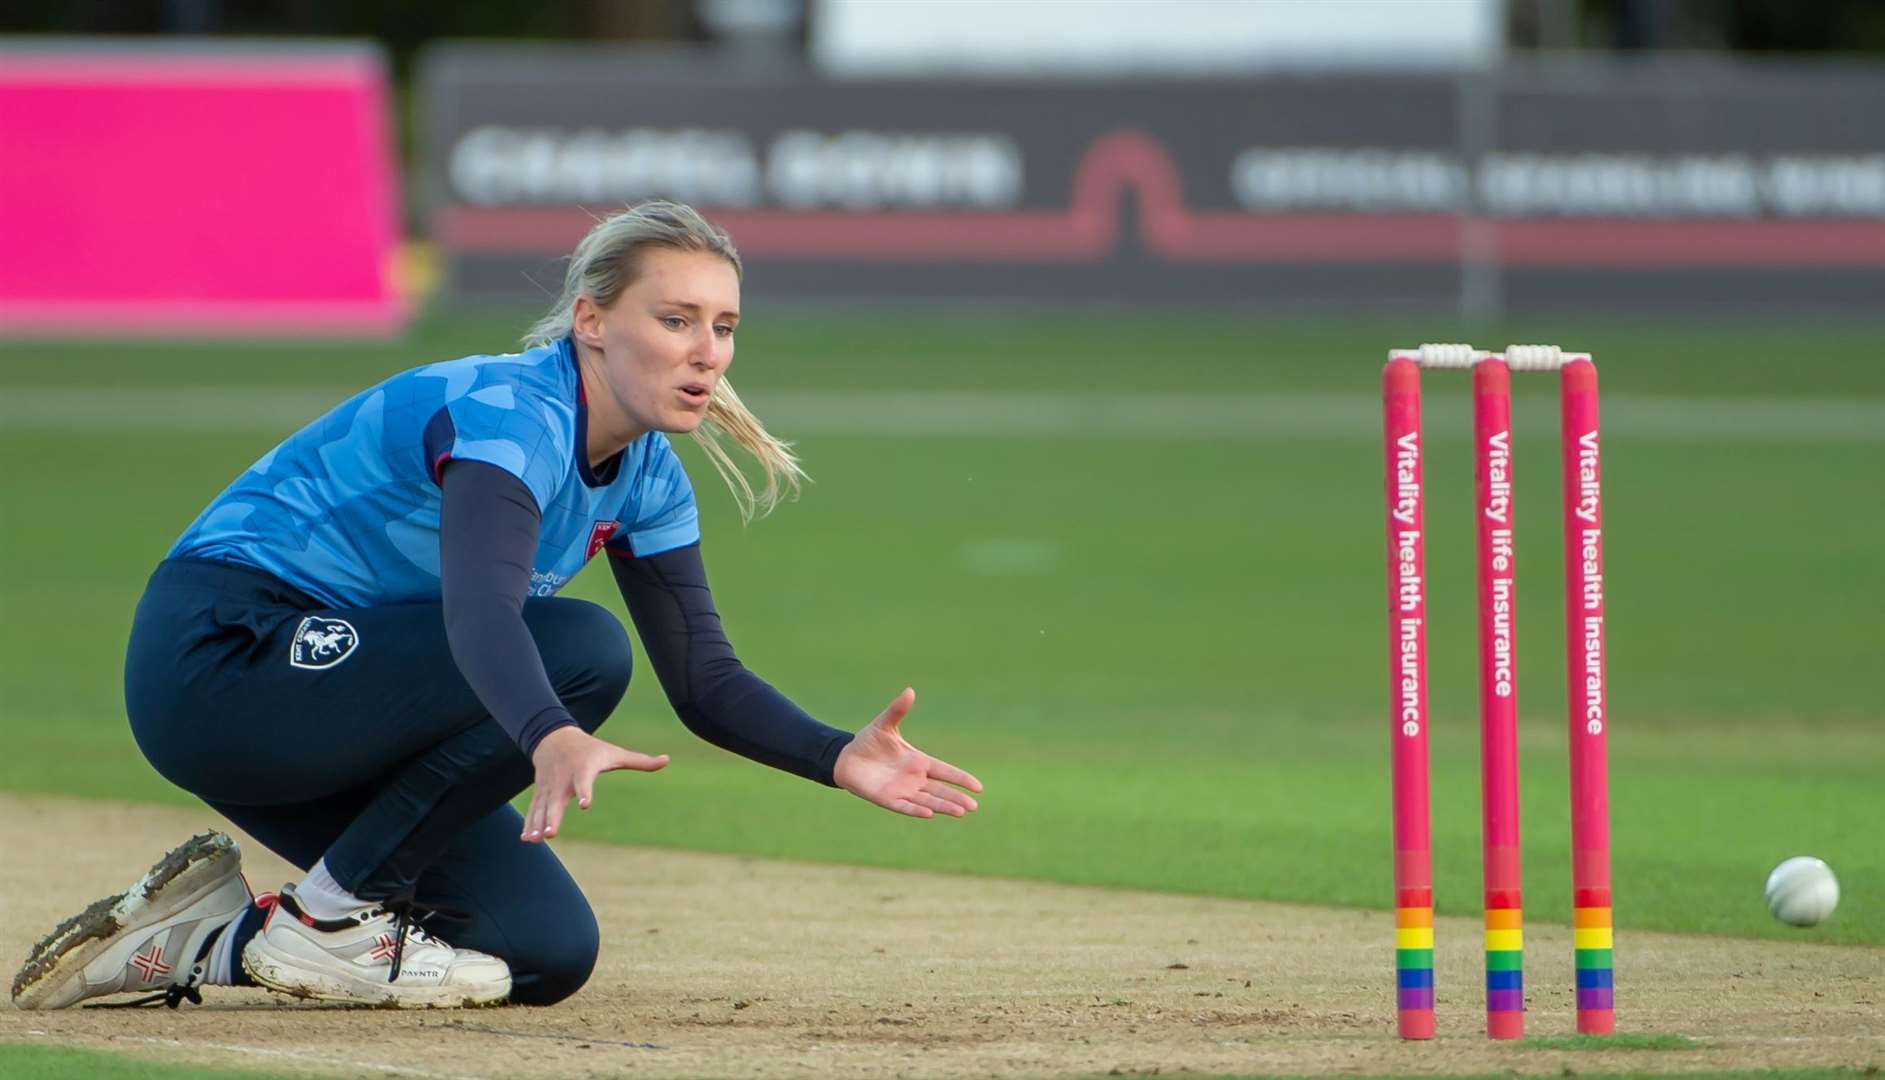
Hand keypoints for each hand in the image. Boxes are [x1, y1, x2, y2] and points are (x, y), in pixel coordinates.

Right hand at [522, 726, 667, 842]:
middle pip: (557, 800)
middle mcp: (563, 780)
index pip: (584, 781)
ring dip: (538, 824)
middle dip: (552, 816)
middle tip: (551, 833)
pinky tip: (528, 839)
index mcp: (583, 770)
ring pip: (542, 807)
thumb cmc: (590, 749)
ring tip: (537, 840)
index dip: (585, 792)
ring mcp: (549, 787)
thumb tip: (667, 760)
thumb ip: (640, 761)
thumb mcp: (614, 752)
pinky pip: (534, 809)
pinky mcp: (541, 793)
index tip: (584, 804)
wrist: (553, 738)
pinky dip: (530, 823)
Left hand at [833, 688, 982, 818]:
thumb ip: (898, 710)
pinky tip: (929, 814)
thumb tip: (910, 691)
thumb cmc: (868, 741)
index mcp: (917, 761)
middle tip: (974, 806)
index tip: (978, 787)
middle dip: (956, 797)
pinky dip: (916, 809)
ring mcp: (901, 790)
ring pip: (927, 800)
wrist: (846, 757)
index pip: (945, 771)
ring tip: (960, 812)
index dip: (960, 778)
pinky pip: (904, 806)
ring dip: (943, 806)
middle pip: (940, 790)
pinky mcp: (887, 799)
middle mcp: (913, 778)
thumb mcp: (885, 724)